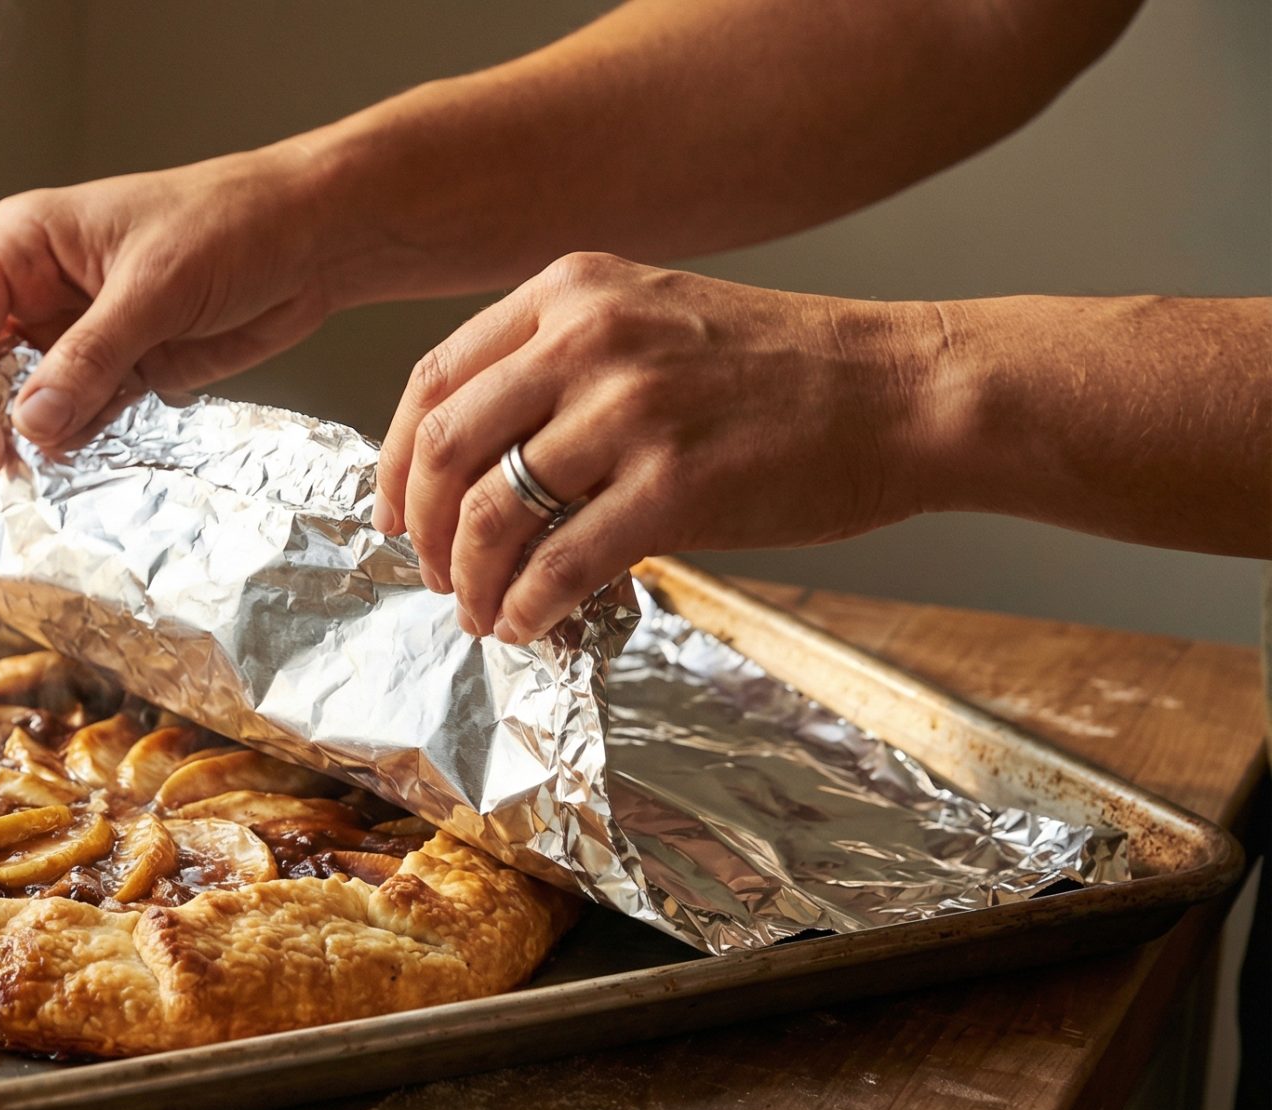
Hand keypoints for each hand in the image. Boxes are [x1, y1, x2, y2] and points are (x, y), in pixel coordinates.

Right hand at [0, 144, 346, 474]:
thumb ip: (88, 357)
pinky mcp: (117, 365)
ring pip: (27, 401)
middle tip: (16, 477)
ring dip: (40, 440)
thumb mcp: (155, 288)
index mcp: (24, 244)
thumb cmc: (234, 222)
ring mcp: (76, 331)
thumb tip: (30, 423)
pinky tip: (91, 459)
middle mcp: (38, 288)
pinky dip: (80, 443)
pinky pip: (77, 415)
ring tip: (61, 472)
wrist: (314, 238)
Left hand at [375, 253, 940, 641]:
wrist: (907, 390)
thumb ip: (560, 362)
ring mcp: (633, 413)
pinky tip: (527, 625)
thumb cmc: (784, 368)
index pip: (433, 380)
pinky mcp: (676, 488)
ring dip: (467, 579)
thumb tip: (470, 459)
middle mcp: (589, 340)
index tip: (393, 513)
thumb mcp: (654, 317)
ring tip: (478, 610)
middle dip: (420, 527)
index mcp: (572, 292)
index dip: (393, 461)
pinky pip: (557, 566)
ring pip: (488, 512)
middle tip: (431, 574)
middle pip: (443, 448)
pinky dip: (524, 607)